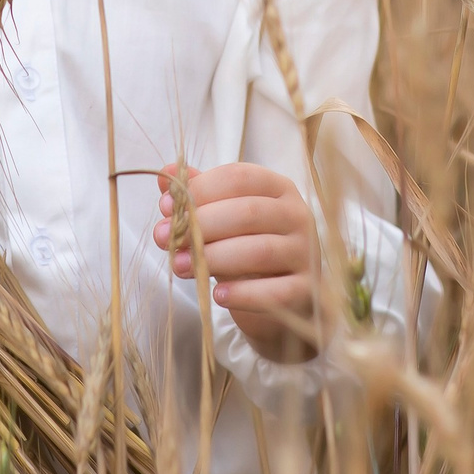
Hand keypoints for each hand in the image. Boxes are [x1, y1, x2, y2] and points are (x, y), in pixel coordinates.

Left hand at [153, 162, 316, 363]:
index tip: (166, 206)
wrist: (284, 297)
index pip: (239, 177)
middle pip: (248, 212)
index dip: (200, 189)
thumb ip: (198, 196)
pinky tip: (217, 295)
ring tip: (180, 266)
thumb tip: (165, 175)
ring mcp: (306, 253)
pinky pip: (275, 292)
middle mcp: (297, 215)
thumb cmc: (248, 247)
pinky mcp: (307, 290)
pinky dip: (243, 294)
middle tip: (165, 239)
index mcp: (278, 188)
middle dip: (200, 225)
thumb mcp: (223, 218)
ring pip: (260, 251)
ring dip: (214, 258)